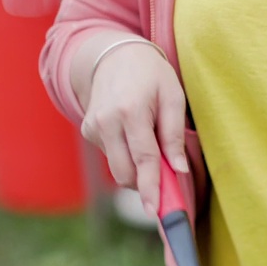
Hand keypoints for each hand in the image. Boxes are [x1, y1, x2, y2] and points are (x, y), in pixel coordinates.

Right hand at [79, 39, 187, 217]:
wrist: (114, 55)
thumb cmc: (151, 75)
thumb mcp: (173, 97)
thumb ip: (174, 135)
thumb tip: (179, 170)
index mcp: (131, 111)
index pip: (144, 158)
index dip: (151, 187)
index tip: (155, 210)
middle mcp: (106, 121)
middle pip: (125, 172)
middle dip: (146, 183)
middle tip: (167, 179)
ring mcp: (93, 127)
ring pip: (118, 169)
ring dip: (137, 168)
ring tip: (150, 142)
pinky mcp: (88, 131)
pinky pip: (111, 157)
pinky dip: (126, 156)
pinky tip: (133, 135)